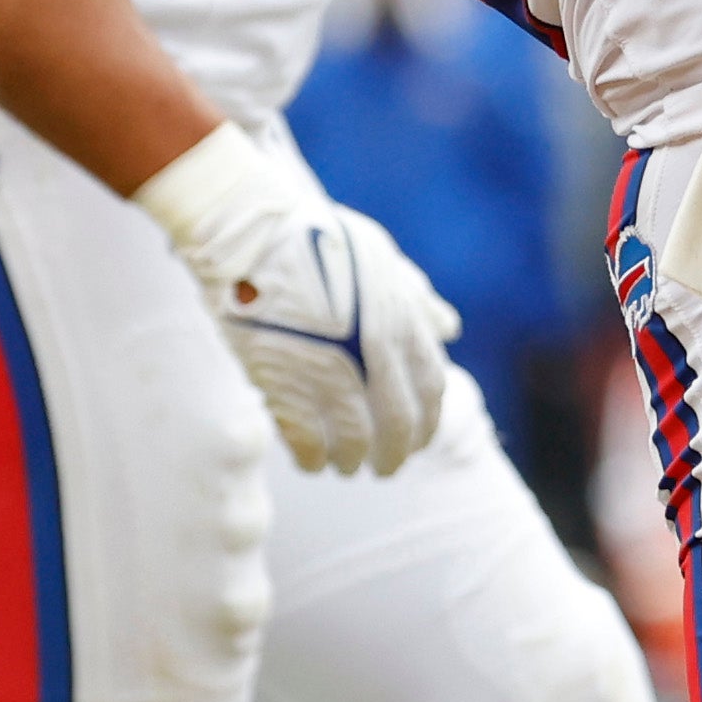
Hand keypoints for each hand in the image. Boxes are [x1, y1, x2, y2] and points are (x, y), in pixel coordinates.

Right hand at [135, 124, 461, 474]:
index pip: (430, 388)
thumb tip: (451, 328)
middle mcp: (372, 348)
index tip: (419, 441)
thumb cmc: (317, 241)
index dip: (427, 423)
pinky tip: (311, 463)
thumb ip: (415, 300)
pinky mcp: (282, 380)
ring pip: (353, 438)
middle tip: (385, 469)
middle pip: (397, 422)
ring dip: (352, 461)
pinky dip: (312, 457)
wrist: (250, 233)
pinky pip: (305, 438)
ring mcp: (327, 367)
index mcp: (400, 318)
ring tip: (347, 467)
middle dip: (394, 454)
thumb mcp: (380, 259)